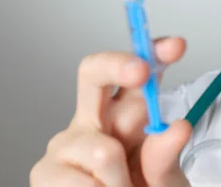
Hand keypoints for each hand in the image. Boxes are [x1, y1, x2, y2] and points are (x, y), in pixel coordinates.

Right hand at [30, 37, 191, 186]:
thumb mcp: (163, 181)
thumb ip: (165, 158)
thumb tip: (176, 127)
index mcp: (126, 116)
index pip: (136, 77)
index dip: (153, 55)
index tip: (173, 47)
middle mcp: (93, 120)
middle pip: (94, 72)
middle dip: (118, 65)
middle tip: (141, 72)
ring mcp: (66, 143)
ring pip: (103, 151)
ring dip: (121, 184)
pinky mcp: (44, 171)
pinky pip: (82, 184)